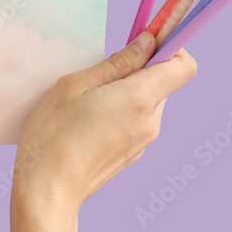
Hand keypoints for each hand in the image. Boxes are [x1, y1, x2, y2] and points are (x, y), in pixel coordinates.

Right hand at [12, 31, 196, 218]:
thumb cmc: (53, 135)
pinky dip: (118, 114)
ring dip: (125, 93)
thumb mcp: (76, 85)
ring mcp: (143, 141)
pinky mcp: (131, 154)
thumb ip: (117, 63)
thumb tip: (147, 43)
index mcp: (141, 97)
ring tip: (86, 102)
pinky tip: (86, 123)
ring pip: (146, 102)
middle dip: (138, 70)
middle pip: (162, 82)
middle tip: (100, 73)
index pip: (184, 65)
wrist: (47, 191)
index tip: (145, 41)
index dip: (171, 47)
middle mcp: (151, 120)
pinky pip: (134, 122)